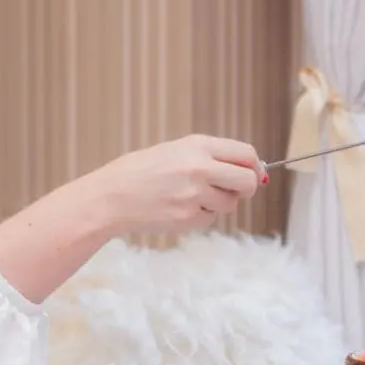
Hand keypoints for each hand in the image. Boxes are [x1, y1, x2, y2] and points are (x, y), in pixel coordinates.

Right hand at [84, 134, 261, 234]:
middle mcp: (199, 168)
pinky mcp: (187, 218)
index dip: (254, 166)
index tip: (251, 173)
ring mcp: (194, 195)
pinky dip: (200, 215)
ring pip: (230, 204)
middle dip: (246, 189)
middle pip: (248, 182)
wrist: (111, 197)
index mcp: (197, 146)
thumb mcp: (175, 151)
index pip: (246, 154)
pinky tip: (178, 207)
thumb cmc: (140, 172)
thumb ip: (211, 158)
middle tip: (233, 190)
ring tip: (191, 196)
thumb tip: (253, 171)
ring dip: (218, 203)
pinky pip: (210, 218)